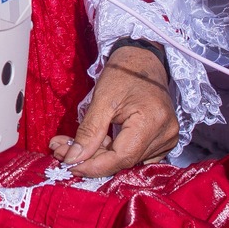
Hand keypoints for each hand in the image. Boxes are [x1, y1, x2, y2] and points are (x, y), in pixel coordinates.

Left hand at [50, 44, 179, 177]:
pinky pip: (135, 155)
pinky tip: (95, 144)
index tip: (68, 165)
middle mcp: (166, 135)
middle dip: (90, 159)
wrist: (143, 61)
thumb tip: (72, 159)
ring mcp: (167, 139)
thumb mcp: (102, 98)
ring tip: (72, 145)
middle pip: (123, 160)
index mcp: (152, 122)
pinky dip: (112, 152)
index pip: (122, 157)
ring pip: (127, 160)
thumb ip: (89, 131)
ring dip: (98, 156)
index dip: (94, 166)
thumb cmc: (123, 73)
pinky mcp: (163, 141)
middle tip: (61, 151)